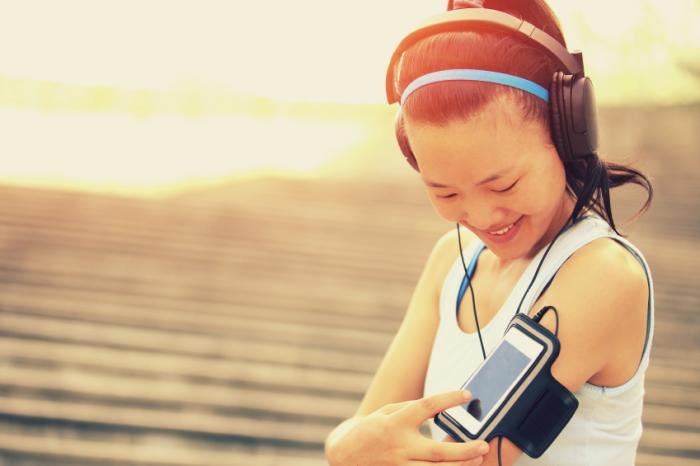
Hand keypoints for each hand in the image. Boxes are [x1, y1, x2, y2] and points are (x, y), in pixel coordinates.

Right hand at [328, 390, 489, 464]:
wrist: (342, 457)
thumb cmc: (367, 431)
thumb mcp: (383, 413)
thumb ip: (409, 409)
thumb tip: (437, 407)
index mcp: (394, 423)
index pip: (426, 406)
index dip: (449, 399)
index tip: (467, 394)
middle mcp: (398, 447)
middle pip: (437, 452)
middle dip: (464, 450)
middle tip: (484, 445)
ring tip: (477, 459)